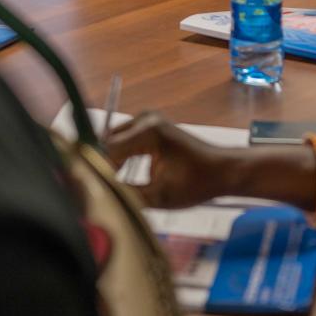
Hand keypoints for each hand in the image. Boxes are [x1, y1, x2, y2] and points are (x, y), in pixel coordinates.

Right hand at [105, 112, 233, 209]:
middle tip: (99, 190)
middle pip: (108, 142)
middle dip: (103, 165)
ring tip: (109, 185)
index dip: (99, 172)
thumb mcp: (160, 197)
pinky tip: (121, 176)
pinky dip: (121, 157)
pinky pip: (124, 140)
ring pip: (114, 141)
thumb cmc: (196, 183)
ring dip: (111, 161)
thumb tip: (102, 196)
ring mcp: (147, 119)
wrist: (221, 170)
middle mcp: (145, 119)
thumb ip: (127, 195)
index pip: (108, 151)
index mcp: (148, 132)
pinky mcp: (150, 125)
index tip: (94, 191)